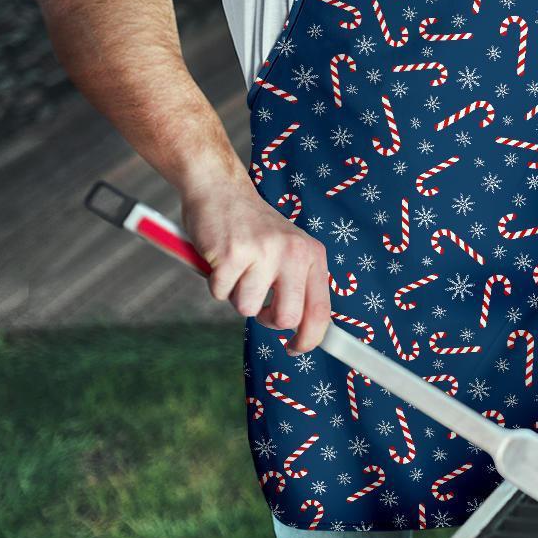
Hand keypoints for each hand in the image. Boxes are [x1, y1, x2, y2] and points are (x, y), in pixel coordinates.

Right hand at [181, 180, 330, 354]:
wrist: (221, 190)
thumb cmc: (253, 228)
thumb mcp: (289, 250)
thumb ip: (299, 284)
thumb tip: (305, 331)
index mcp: (312, 254)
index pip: (321, 310)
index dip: (310, 338)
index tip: (296, 348)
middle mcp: (293, 252)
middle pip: (287, 318)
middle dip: (267, 319)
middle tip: (258, 303)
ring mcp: (263, 252)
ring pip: (247, 308)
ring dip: (236, 294)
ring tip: (237, 267)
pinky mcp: (232, 254)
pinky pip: (220, 293)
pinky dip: (216, 282)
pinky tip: (221, 258)